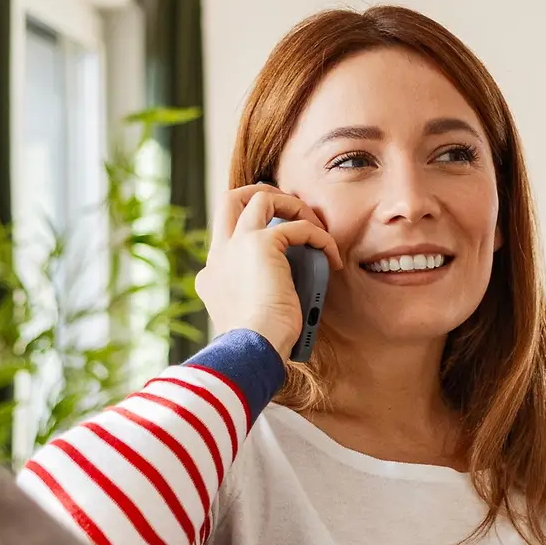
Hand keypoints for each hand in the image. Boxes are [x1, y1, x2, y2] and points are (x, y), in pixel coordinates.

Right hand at [195, 185, 342, 356]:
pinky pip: (298, 226)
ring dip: (293, 207)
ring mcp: (237, 245)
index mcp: (213, 274)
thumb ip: (259, 300)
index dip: (254, 234)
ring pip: (260, 197)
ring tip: (316, 230)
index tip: (282, 252)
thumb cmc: (259, 345)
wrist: (252, 349)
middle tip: (294, 213)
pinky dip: (320, 237)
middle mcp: (219, 254)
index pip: (226, 237)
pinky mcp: (261, 244)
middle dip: (263, 195)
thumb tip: (283, 297)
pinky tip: (332, 257)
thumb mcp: (251, 319)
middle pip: (232, 199)